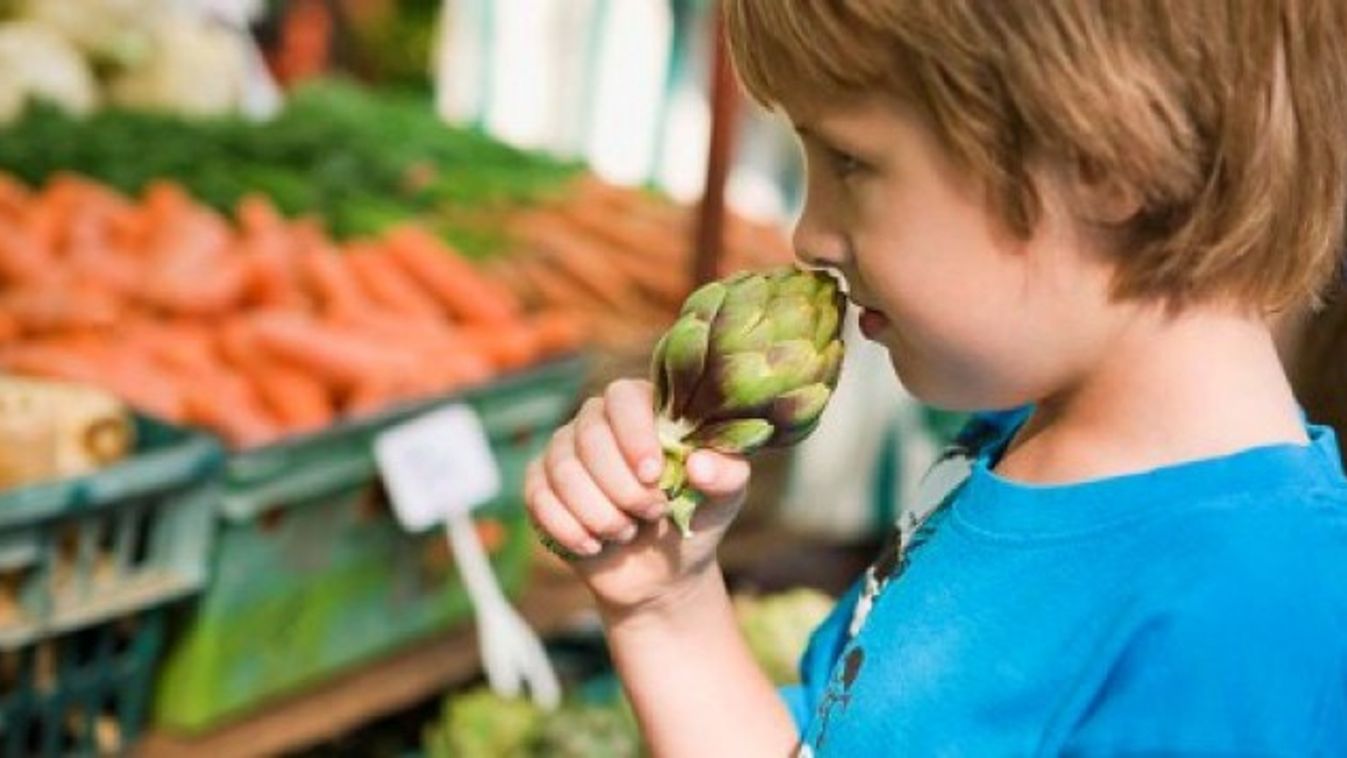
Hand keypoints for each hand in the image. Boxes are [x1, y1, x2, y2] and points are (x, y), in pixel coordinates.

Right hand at [524, 378, 750, 615]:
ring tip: (626, 531)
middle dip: (621, 486)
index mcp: (644, 409)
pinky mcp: (540, 485)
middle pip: (590, 435)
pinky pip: (538, 497)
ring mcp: (565, 451)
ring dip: (598, 512)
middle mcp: (599, 421)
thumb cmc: (693, 519)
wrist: (661, 573)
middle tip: (652, 513)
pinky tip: (595, 546)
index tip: (653, 474)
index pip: (623, 397)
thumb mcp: (724, 499)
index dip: (634, 433)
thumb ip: (725, 476)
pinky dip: (569, 529)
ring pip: (562, 469)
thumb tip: (698, 466)